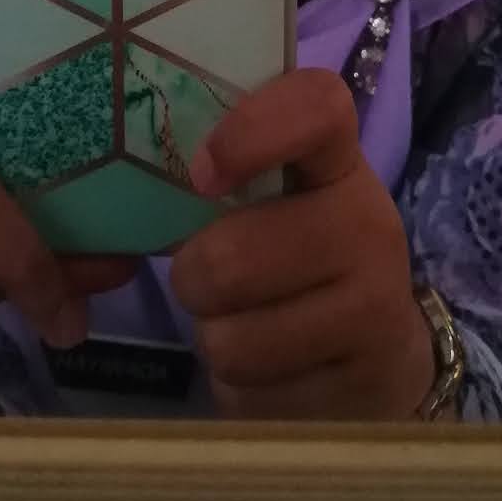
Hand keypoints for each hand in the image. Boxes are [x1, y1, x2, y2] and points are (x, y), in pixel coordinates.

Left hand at [168, 70, 435, 420]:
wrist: (377, 359)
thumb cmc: (297, 261)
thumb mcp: (272, 204)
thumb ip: (220, 176)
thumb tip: (124, 179)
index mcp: (339, 164)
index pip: (317, 107)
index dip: (252, 131)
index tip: (202, 174)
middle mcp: (369, 225)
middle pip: (230, 258)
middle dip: (194, 279)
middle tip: (212, 280)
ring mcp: (375, 307)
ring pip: (231, 337)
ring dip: (216, 337)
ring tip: (247, 325)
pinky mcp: (362, 384)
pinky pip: (252, 393)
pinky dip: (242, 388)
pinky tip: (274, 371)